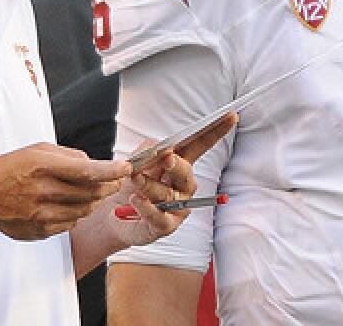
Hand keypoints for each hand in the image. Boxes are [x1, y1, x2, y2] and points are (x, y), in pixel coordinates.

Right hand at [0, 142, 130, 240]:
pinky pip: (70, 224)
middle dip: (108, 186)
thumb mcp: (37, 150)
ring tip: (95, 192)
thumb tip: (94, 164)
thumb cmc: (10, 169)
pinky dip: (77, 214)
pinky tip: (70, 205)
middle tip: (115, 181)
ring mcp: (40, 214)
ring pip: (83, 210)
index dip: (111, 170)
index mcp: (42, 166)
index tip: (126, 168)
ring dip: (95, 201)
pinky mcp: (39, 231)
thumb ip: (68, 155)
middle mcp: (41, 191)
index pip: (86, 170)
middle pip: (90, 193)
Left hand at [109, 113, 237, 245]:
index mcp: (180, 163)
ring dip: (148, 184)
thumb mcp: (135, 160)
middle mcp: (183, 185)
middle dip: (176, 165)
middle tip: (166, 158)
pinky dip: (146, 207)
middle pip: (185, 172)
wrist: (111, 215)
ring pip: (167, 193)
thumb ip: (147, 150)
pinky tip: (135, 200)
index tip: (231, 116)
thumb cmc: (129, 184)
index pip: (200, 145)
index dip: (215, 131)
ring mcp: (177, 206)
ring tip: (133, 178)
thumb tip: (160, 149)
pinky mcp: (165, 226)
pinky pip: (158, 216)